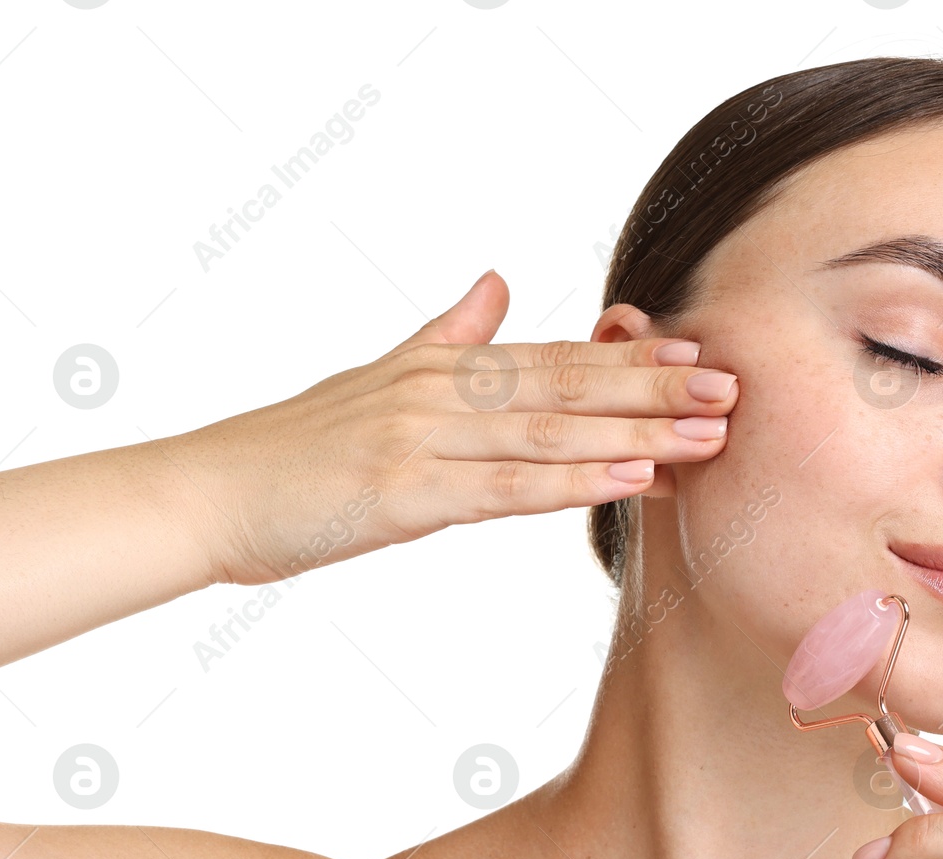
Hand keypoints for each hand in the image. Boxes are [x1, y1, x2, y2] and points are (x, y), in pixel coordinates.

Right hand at [173, 269, 738, 584]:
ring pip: (550, 431)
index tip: (699, 357)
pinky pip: (507, 487)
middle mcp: (440, 391)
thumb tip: (497, 282)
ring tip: (708, 435)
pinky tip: (632, 477)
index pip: (553, 357)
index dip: (630, 359)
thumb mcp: (377, 374)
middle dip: (655, 389)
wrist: (209, 493)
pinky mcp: (406, 493)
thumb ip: (446, 332)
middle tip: (733, 390)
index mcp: (440, 364)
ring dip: (638, 434)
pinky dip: (574, 480)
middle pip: (567, 385)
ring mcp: (423, 438)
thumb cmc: (294, 448)